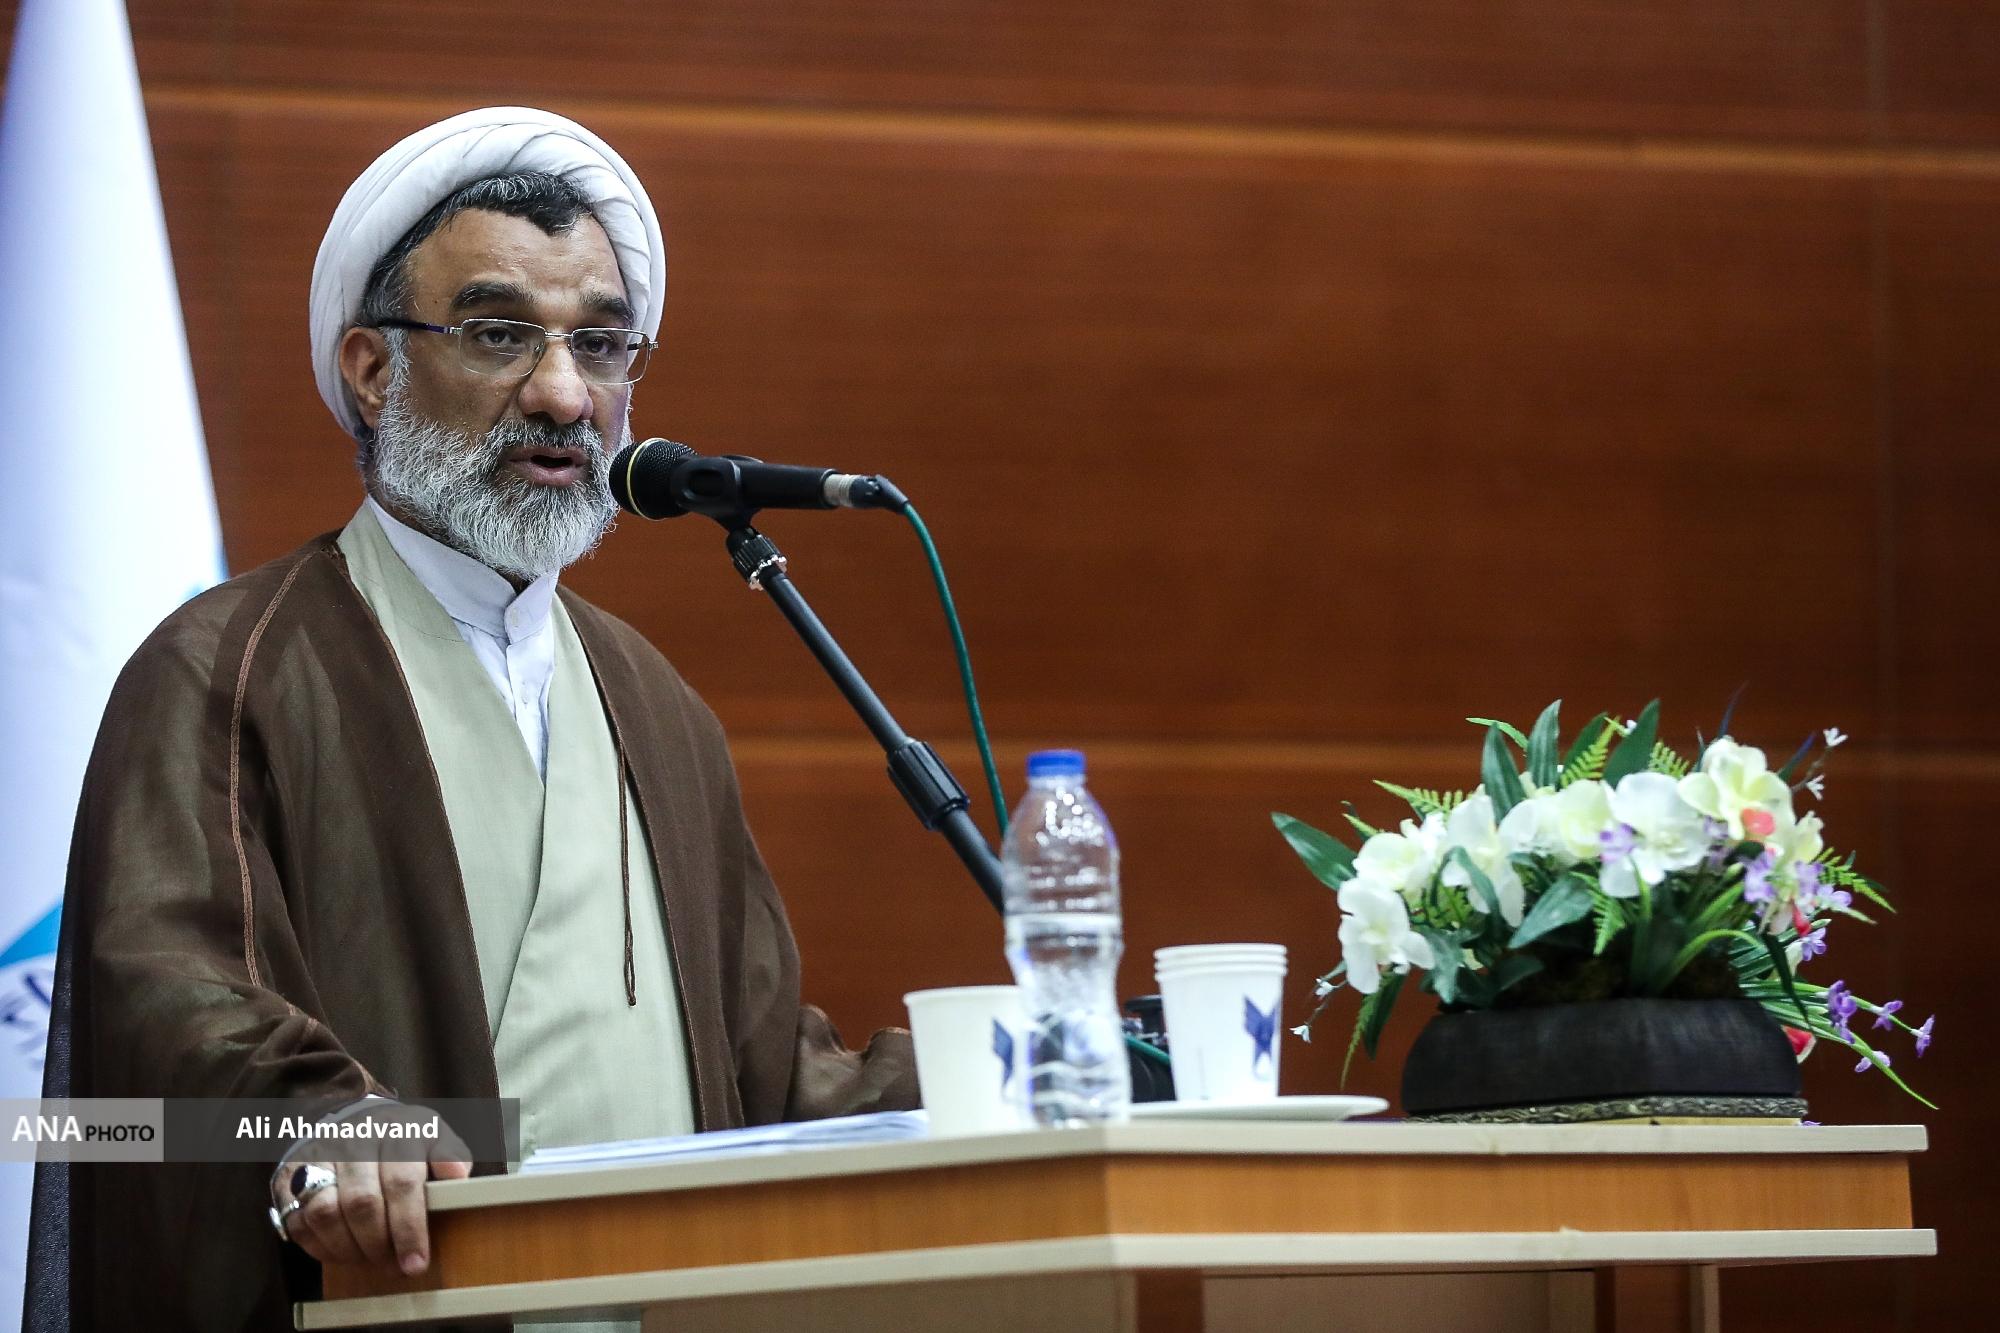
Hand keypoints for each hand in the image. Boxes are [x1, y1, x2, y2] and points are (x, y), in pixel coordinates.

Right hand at [272, 1106, 471, 1276]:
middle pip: (361, 1203)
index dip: (409, 1228)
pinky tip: (342, 1251)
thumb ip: (448, 1154)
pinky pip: (299, 1221)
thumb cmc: (397, 1137)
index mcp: (392, 1130)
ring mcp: (316, 1158)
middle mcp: (351, 1141)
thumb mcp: (430, 1135)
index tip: (416, 1262)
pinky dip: (320, 1247)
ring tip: (368, 1258)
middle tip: (392, 1265)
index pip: (401, 1182)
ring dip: (348, 1248)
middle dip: (379, 1244)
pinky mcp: (288, 1177)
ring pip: (325, 1214)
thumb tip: (458, 1176)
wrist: (348, 1119)